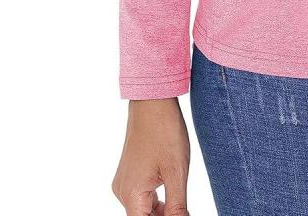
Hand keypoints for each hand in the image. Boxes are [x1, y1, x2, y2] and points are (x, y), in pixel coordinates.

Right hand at [112, 98, 191, 214]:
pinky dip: (156, 201)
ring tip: (181, 205)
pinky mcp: (129, 174)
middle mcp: (122, 192)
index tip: (181, 213)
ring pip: (143, 209)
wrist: (153, 102)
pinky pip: (141, 196)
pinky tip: (172, 195)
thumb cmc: (165, 131)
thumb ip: (177, 206)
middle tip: (185, 209)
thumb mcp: (177, 172)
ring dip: (161, 212)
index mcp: (131, 195)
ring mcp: (124, 182)